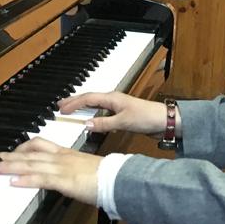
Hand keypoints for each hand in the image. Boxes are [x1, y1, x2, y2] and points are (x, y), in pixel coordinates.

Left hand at [0, 137, 99, 204]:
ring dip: (12, 165)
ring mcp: (62, 168)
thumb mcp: (83, 169)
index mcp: (65, 153)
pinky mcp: (65, 181)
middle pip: (31, 153)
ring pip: (32, 164)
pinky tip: (13, 182)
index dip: (22, 147)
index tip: (10, 150)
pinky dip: (26, 180)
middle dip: (11, 155)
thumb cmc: (105, 175)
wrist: (118, 178)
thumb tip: (61, 176)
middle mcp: (61, 158)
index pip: (39, 144)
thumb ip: (70, 170)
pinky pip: (42, 179)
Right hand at [58, 92, 180, 136]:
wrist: (164, 121)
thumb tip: (86, 124)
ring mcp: (117, 107)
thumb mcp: (123, 121)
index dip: (74, 103)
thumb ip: (104, 123)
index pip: (88, 98)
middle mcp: (113, 100)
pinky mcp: (121, 114)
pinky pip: (102, 112)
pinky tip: (89, 119)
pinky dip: (92, 114)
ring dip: (82, 107)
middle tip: (60, 105)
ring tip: (71, 110)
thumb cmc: (146, 117)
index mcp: (112, 98)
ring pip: (95, 105)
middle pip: (89, 99)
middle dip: (74, 101)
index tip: (61, 109)